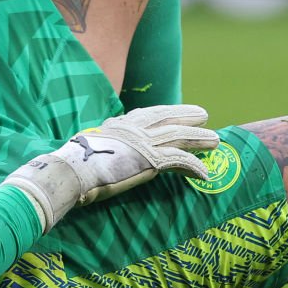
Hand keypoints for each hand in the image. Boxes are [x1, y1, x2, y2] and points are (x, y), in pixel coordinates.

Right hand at [2, 104, 218, 228]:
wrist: (72, 171)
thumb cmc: (71, 166)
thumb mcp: (84, 150)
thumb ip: (95, 150)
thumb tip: (88, 159)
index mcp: (117, 125)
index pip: (145, 114)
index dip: (163, 113)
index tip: (174, 112)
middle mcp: (132, 129)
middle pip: (166, 118)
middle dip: (186, 116)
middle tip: (203, 114)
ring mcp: (142, 142)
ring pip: (178, 136)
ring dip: (198, 139)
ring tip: (216, 140)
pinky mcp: (150, 159)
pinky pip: (179, 161)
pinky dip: (193, 166)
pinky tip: (205, 174)